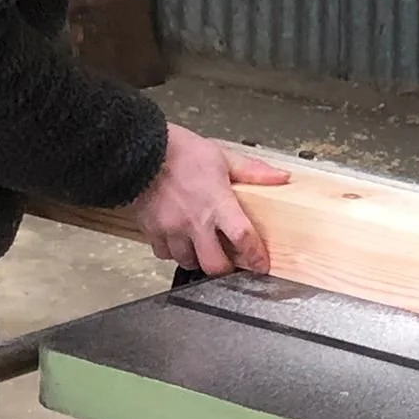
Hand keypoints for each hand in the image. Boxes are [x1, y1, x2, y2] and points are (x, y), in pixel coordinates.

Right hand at [131, 125, 288, 275]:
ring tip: (203, 246)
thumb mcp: (221, 156)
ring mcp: (171, 229)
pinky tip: (180, 239)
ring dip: (198, 259)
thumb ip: (252, 171)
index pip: (242, 237)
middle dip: (224, 268)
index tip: (261, 264)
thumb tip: (280, 177)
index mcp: (216, 203)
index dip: (255, 255)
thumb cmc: (178, 151)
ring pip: (188, 262)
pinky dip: (173, 252)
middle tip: (229, 260)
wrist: (138, 151)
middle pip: (214, 265)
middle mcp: (194, 221)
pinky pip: (164, 254)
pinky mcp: (152, 231)